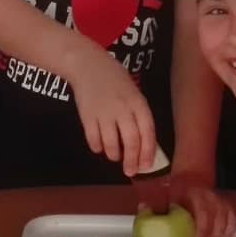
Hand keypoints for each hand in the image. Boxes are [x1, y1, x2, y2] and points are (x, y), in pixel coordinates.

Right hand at [66, 44, 155, 174]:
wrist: (88, 65)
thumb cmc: (115, 79)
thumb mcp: (133, 93)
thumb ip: (138, 115)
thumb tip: (143, 144)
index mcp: (138, 103)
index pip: (148, 132)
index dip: (148, 152)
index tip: (146, 166)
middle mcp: (123, 109)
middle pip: (131, 141)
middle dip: (132, 161)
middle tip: (130, 171)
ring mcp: (104, 113)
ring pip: (111, 144)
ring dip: (114, 155)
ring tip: (114, 155)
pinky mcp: (87, 116)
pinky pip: (93, 140)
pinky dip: (97, 147)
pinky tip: (100, 146)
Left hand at [166, 174, 235, 236]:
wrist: (192, 179)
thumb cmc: (178, 192)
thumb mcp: (168, 197)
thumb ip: (160, 207)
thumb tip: (148, 213)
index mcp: (196, 195)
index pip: (203, 215)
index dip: (202, 233)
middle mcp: (211, 197)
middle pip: (216, 222)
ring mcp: (220, 201)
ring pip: (225, 222)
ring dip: (218, 236)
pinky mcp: (227, 205)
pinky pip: (233, 220)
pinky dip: (230, 231)